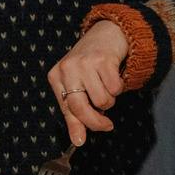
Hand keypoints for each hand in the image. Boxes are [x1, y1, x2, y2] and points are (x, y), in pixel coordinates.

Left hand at [47, 20, 128, 146]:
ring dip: (109, 100)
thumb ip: (76, 113)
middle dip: (96, 122)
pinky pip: (115, 88)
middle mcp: (67, 68)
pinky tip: (113, 76)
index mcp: (56, 76)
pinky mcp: (103, 59)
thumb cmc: (90, 65)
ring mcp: (85, 62)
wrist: (106, 33)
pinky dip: (118, 88)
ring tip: (106, 87)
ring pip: (101, 100)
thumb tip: (78, 141)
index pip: (65, 108)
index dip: (76, 126)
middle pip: (80, 107)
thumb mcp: (77, 86)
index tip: (81, 141)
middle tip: (107, 125)